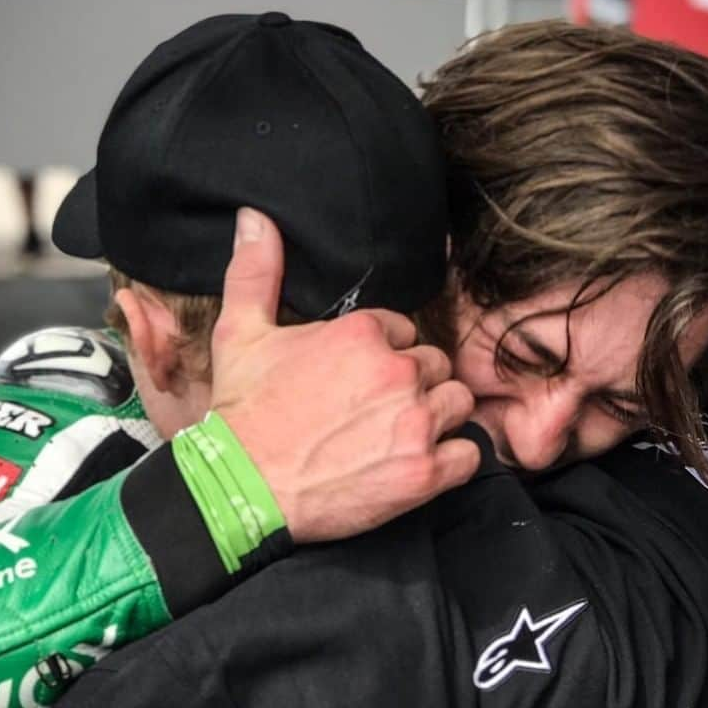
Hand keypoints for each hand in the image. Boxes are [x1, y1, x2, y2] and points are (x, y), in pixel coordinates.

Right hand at [211, 208, 478, 541]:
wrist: (240, 489)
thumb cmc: (242, 413)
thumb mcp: (239, 332)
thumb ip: (256, 271)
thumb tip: (254, 218)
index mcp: (363, 333)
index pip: (404, 331)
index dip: (384, 354)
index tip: (359, 379)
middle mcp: (397, 372)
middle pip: (436, 366)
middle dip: (414, 385)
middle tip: (377, 410)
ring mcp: (414, 422)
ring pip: (457, 404)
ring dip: (437, 418)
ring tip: (399, 435)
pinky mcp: (424, 472)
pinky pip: (468, 455)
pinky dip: (451, 461)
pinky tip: (420, 464)